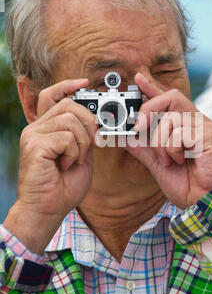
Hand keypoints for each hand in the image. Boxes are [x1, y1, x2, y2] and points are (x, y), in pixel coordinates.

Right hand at [4, 79, 97, 252]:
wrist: (47, 210)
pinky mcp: (34, 145)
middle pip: (69, 105)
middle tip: (90, 146)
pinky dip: (74, 153)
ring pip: (71, 120)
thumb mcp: (80, 155)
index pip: (53, 95)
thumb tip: (96, 120)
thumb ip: (84, 136)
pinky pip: (67, 137)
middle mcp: (36, 128)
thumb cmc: (63, 186)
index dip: (69, 85)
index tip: (85, 83)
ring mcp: (33, 135)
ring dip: (83, 143)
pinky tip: (65, 166)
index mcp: (46, 128)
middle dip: (89, 123)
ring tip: (74, 160)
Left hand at [126, 73, 211, 209]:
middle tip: (138, 127)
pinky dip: (172, 150)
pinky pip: (179, 133)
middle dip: (148, 109)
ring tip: (169, 160)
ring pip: (170, 118)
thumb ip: (143, 148)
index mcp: (185, 126)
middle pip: (170, 96)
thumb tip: (125, 135)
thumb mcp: (158, 164)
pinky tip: (180, 161)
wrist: (206, 203)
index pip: (168, 99)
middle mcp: (196, 122)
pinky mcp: (210, 136)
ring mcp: (205, 127)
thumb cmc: (188, 185)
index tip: (138, 78)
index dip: (152, 87)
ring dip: (160, 142)